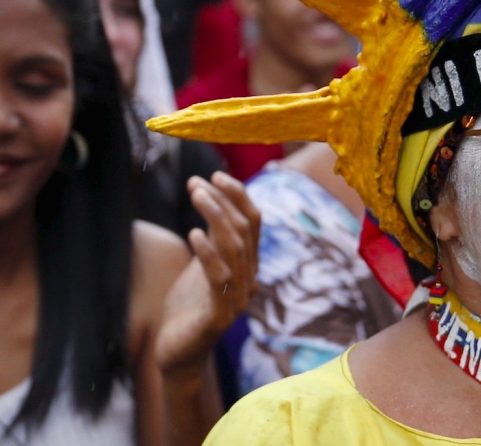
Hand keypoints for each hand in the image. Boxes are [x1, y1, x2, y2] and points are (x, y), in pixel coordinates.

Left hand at [154, 172, 259, 383]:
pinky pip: (219, 278)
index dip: (238, 195)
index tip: (214, 175)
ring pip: (234, 248)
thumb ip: (213, 238)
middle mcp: (249, 278)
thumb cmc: (188, 306)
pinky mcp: (219, 316)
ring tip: (195, 196)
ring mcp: (237, 298)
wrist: (177, 354)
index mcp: (248, 264)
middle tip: (197, 182)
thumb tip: (211, 197)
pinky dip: (208, 253)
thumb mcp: (201, 264)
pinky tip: (193, 234)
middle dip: (223, 201)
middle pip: (244, 230)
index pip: (253, 221)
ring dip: (215, 217)